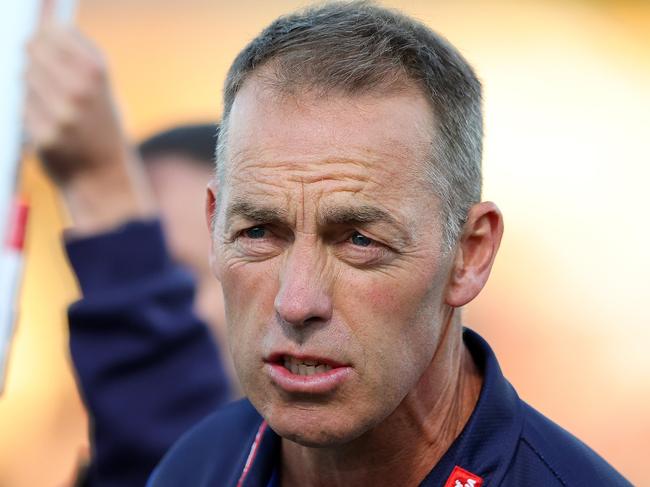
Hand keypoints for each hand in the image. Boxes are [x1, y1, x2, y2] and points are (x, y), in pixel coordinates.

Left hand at [23, 0, 154, 233]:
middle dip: (36, 60)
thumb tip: (46, 10)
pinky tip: (48, 123)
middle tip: (51, 78)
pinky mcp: (44, 135)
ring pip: (24, 77)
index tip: (52, 47)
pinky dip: (29, 112)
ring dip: (32, 87)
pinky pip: (21, 106)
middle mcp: (80, 90)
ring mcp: (61, 114)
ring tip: (54, 104)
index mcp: (97, 70)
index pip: (51, 31)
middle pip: (33, 50)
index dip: (48, 38)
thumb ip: (75, 47)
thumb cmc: (100, 122)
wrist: (104, 174)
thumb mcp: (100, 83)